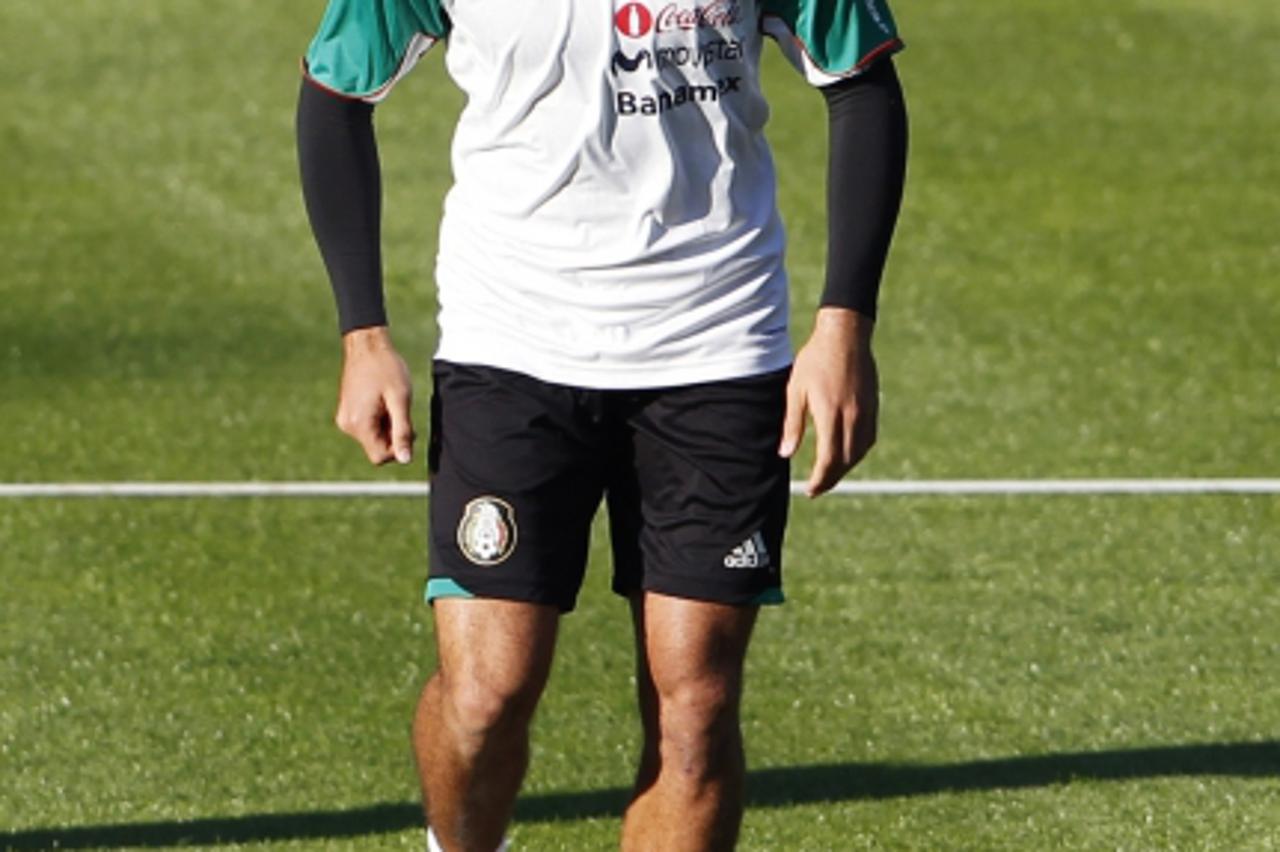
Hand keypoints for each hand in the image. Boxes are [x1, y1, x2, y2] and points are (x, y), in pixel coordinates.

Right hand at [334, 326, 415, 464]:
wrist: (367, 344)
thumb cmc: (387, 368)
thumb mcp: (400, 400)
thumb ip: (402, 431)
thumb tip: (406, 460)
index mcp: (359, 424)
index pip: (380, 457)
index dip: (399, 448)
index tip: (408, 426)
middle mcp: (347, 426)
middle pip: (376, 448)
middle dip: (393, 435)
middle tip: (400, 410)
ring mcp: (345, 419)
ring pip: (373, 438)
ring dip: (387, 427)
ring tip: (391, 402)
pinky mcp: (347, 412)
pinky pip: (367, 427)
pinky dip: (380, 420)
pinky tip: (383, 401)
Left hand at [778, 307, 878, 496]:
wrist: (845, 336)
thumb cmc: (814, 361)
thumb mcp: (795, 390)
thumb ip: (792, 424)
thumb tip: (785, 454)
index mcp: (830, 414)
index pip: (828, 459)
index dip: (820, 479)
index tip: (811, 490)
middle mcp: (852, 417)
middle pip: (846, 461)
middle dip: (832, 478)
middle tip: (818, 488)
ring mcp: (865, 412)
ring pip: (860, 452)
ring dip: (846, 468)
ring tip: (830, 474)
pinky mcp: (873, 407)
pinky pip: (869, 439)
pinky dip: (858, 453)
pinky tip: (848, 455)